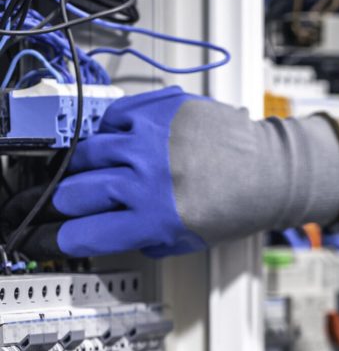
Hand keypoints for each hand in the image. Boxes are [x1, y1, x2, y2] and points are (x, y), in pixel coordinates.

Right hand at [2, 87, 338, 257]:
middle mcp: (146, 177)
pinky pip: (110, 118)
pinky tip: (125, 143)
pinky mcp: (156, 109)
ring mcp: (148, 139)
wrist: (270, 170)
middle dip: (70, 203)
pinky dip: (111, 132)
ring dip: (88, 166)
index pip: (83, 233)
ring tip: (104, 172)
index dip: (64, 239)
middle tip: (78, 203)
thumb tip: (106, 235)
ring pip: (85, 153)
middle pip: (73, 193)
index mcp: (155, 217)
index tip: (56, 237)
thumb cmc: (238, 205)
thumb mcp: (190, 240)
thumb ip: (144, 239)